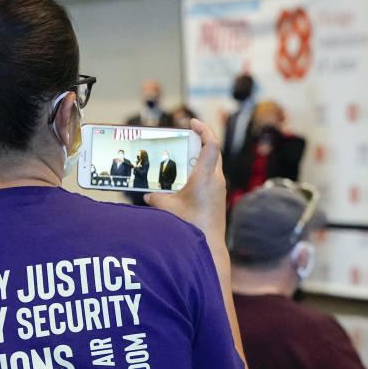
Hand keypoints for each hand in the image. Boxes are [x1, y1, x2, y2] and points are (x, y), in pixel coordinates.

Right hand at [144, 119, 225, 241]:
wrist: (208, 246)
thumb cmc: (190, 225)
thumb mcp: (167, 208)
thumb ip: (155, 197)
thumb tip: (148, 195)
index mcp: (206, 176)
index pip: (211, 144)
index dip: (203, 129)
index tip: (192, 122)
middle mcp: (216, 179)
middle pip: (213, 152)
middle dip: (199, 141)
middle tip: (185, 137)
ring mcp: (219, 189)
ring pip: (212, 165)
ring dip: (199, 158)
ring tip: (182, 158)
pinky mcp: (218, 198)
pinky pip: (210, 178)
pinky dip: (199, 172)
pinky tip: (185, 180)